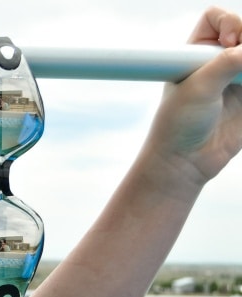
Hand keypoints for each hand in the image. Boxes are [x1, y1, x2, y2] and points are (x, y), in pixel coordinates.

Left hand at [145, 7, 241, 185]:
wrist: (185, 161)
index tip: (229, 44)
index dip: (231, 23)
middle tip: (241, 65)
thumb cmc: (178, 123)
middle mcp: (218, 59)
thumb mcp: (199, 88)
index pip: (218, 18)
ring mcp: (236, 77)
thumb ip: (227, 63)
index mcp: (196, 51)